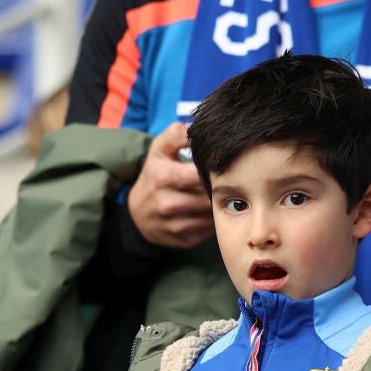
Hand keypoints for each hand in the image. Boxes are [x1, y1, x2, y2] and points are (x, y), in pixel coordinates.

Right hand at [127, 123, 213, 249]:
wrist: (138, 212)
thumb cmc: (155, 174)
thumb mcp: (159, 149)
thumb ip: (177, 134)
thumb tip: (195, 130)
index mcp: (163, 177)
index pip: (200, 174)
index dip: (215, 170)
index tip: (223, 166)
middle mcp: (167, 203)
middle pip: (209, 196)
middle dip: (221, 189)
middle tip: (232, 181)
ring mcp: (175, 225)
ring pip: (212, 215)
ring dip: (220, 205)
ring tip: (224, 195)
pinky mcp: (184, 241)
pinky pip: (209, 230)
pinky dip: (214, 220)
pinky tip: (213, 211)